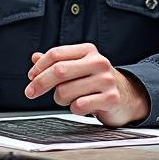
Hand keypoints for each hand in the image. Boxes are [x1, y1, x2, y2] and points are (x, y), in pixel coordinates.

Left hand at [25, 43, 150, 126]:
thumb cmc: (97, 80)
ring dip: (60, 99)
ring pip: (65, 92)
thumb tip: (34, 57)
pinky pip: (78, 106)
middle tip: (30, 93)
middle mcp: (98, 62)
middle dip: (40, 84)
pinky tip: (82, 105)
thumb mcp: (78, 66)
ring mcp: (106, 80)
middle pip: (59, 71)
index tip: (31, 77)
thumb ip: (57, 62)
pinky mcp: (110, 98)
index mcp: (88, 51)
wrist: (127, 95)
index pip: (56, 54)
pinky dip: (74, 109)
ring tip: (71, 98)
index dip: (39, 67)